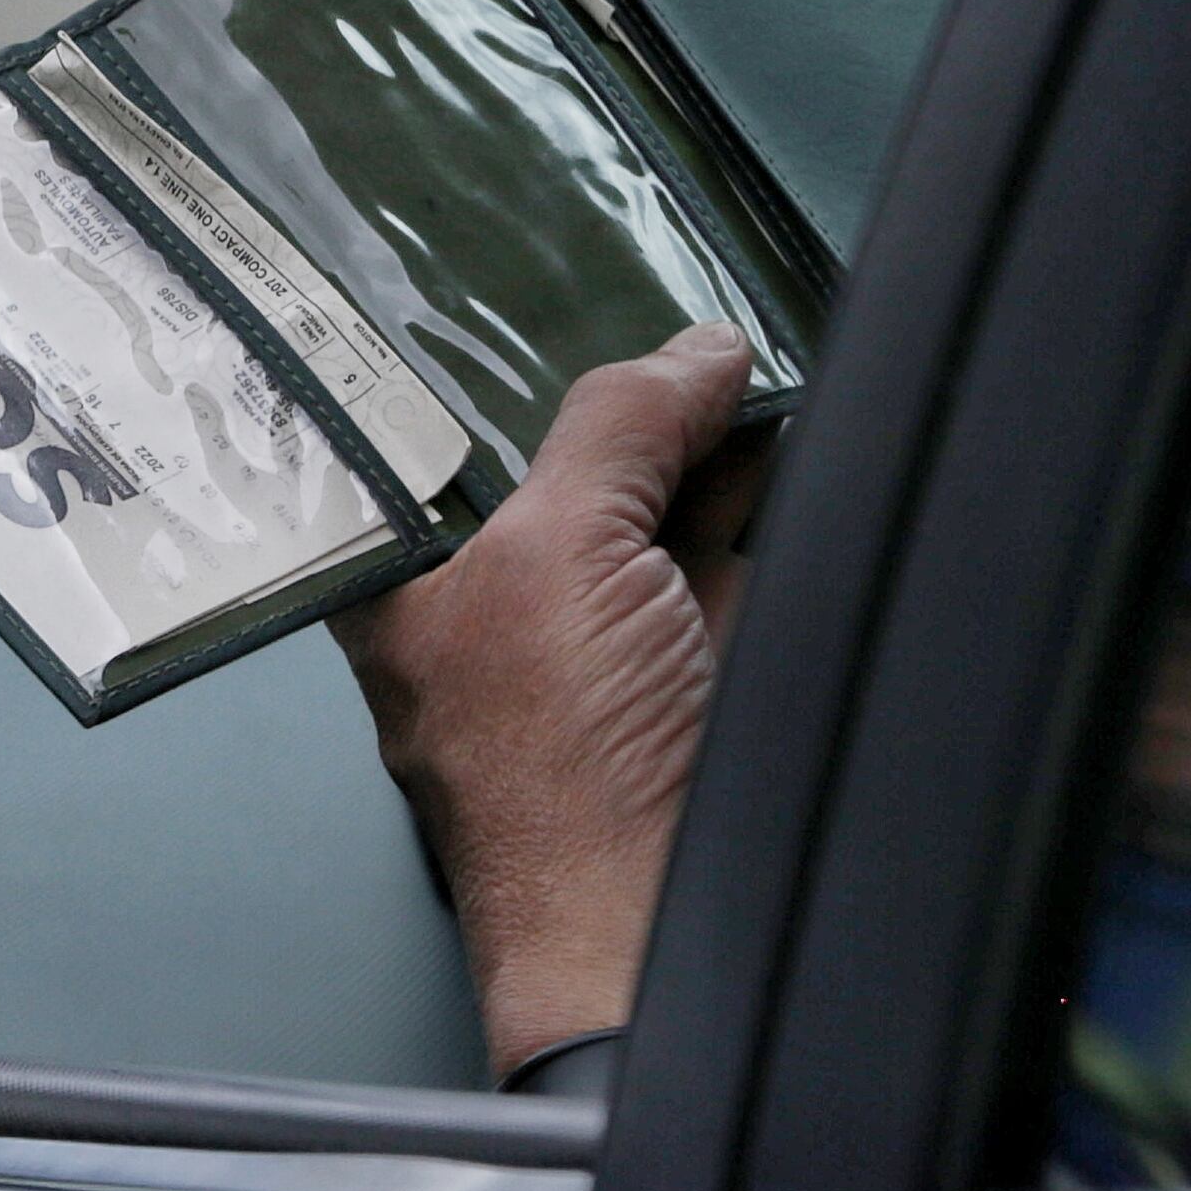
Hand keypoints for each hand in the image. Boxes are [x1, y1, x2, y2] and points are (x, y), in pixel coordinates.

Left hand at [332, 324, 762, 1076]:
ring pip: (651, 490)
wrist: (666, 935)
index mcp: (406, 579)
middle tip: (657, 281)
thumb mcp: (561, 555)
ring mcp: (604, 631)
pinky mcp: (701, 661)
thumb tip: (692, 353)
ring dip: (700, 427)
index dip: (467, 342)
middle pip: (554, 448)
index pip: (425, 427)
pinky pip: (732, 546)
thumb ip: (617, 429)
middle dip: (611, 378)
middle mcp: (496, 599)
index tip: (515, 255)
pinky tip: (785, 423)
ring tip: (732, 343)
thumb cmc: (559, 788)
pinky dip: (763, 490)